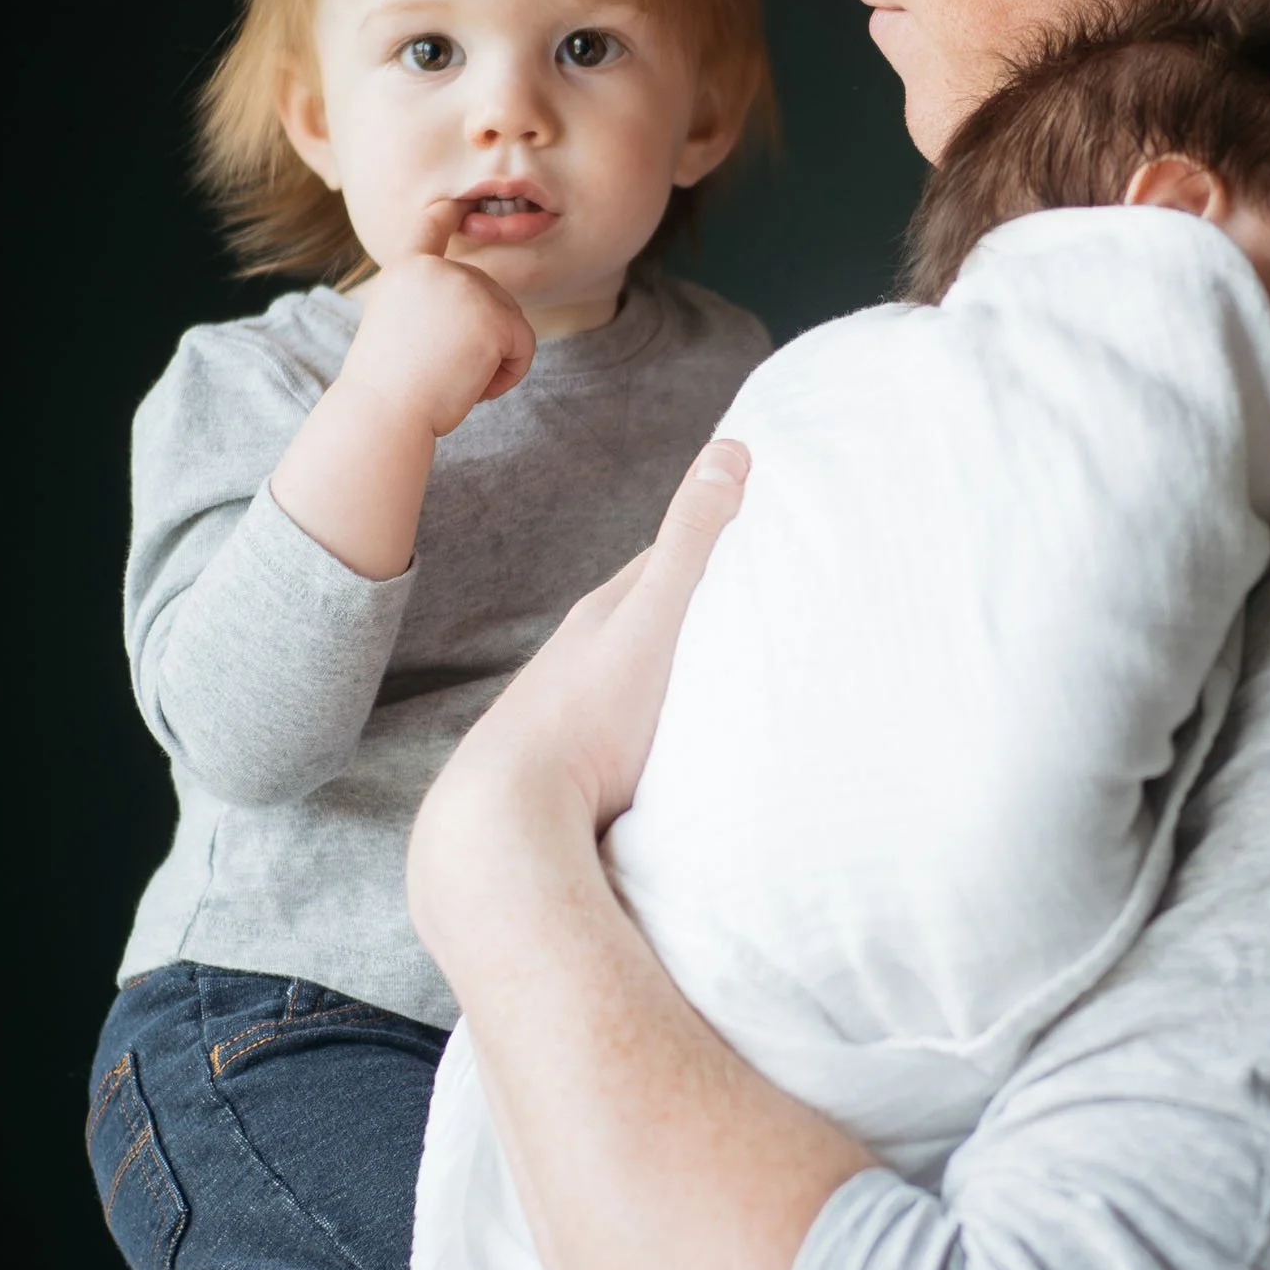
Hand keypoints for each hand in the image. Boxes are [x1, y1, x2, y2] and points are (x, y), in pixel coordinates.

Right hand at [340, 197, 536, 441]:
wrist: (385, 411)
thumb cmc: (388, 388)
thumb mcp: (400, 330)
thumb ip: (432, 308)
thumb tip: (478, 312)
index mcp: (405, 270)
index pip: (429, 229)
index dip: (446, 215)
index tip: (457, 202)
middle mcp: (437, 269)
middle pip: (489, 293)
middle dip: (481, 338)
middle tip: (444, 372)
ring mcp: (467, 288)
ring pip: (510, 320)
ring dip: (495, 359)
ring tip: (456, 380)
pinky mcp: (494, 316)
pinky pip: (524, 345)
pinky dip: (510, 374)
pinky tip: (477, 389)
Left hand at [408, 439, 748, 986]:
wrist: (509, 820)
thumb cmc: (590, 717)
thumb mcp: (655, 618)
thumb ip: (693, 542)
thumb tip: (732, 449)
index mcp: (605, 614)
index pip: (665, 561)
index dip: (713, 545)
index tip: (759, 536)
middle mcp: (582, 655)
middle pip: (649, 619)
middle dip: (698, 608)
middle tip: (754, 605)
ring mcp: (573, 711)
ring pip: (636, 676)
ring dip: (676, 672)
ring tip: (725, 678)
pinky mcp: (575, 766)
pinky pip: (627, 729)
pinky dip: (658, 723)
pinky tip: (675, 746)